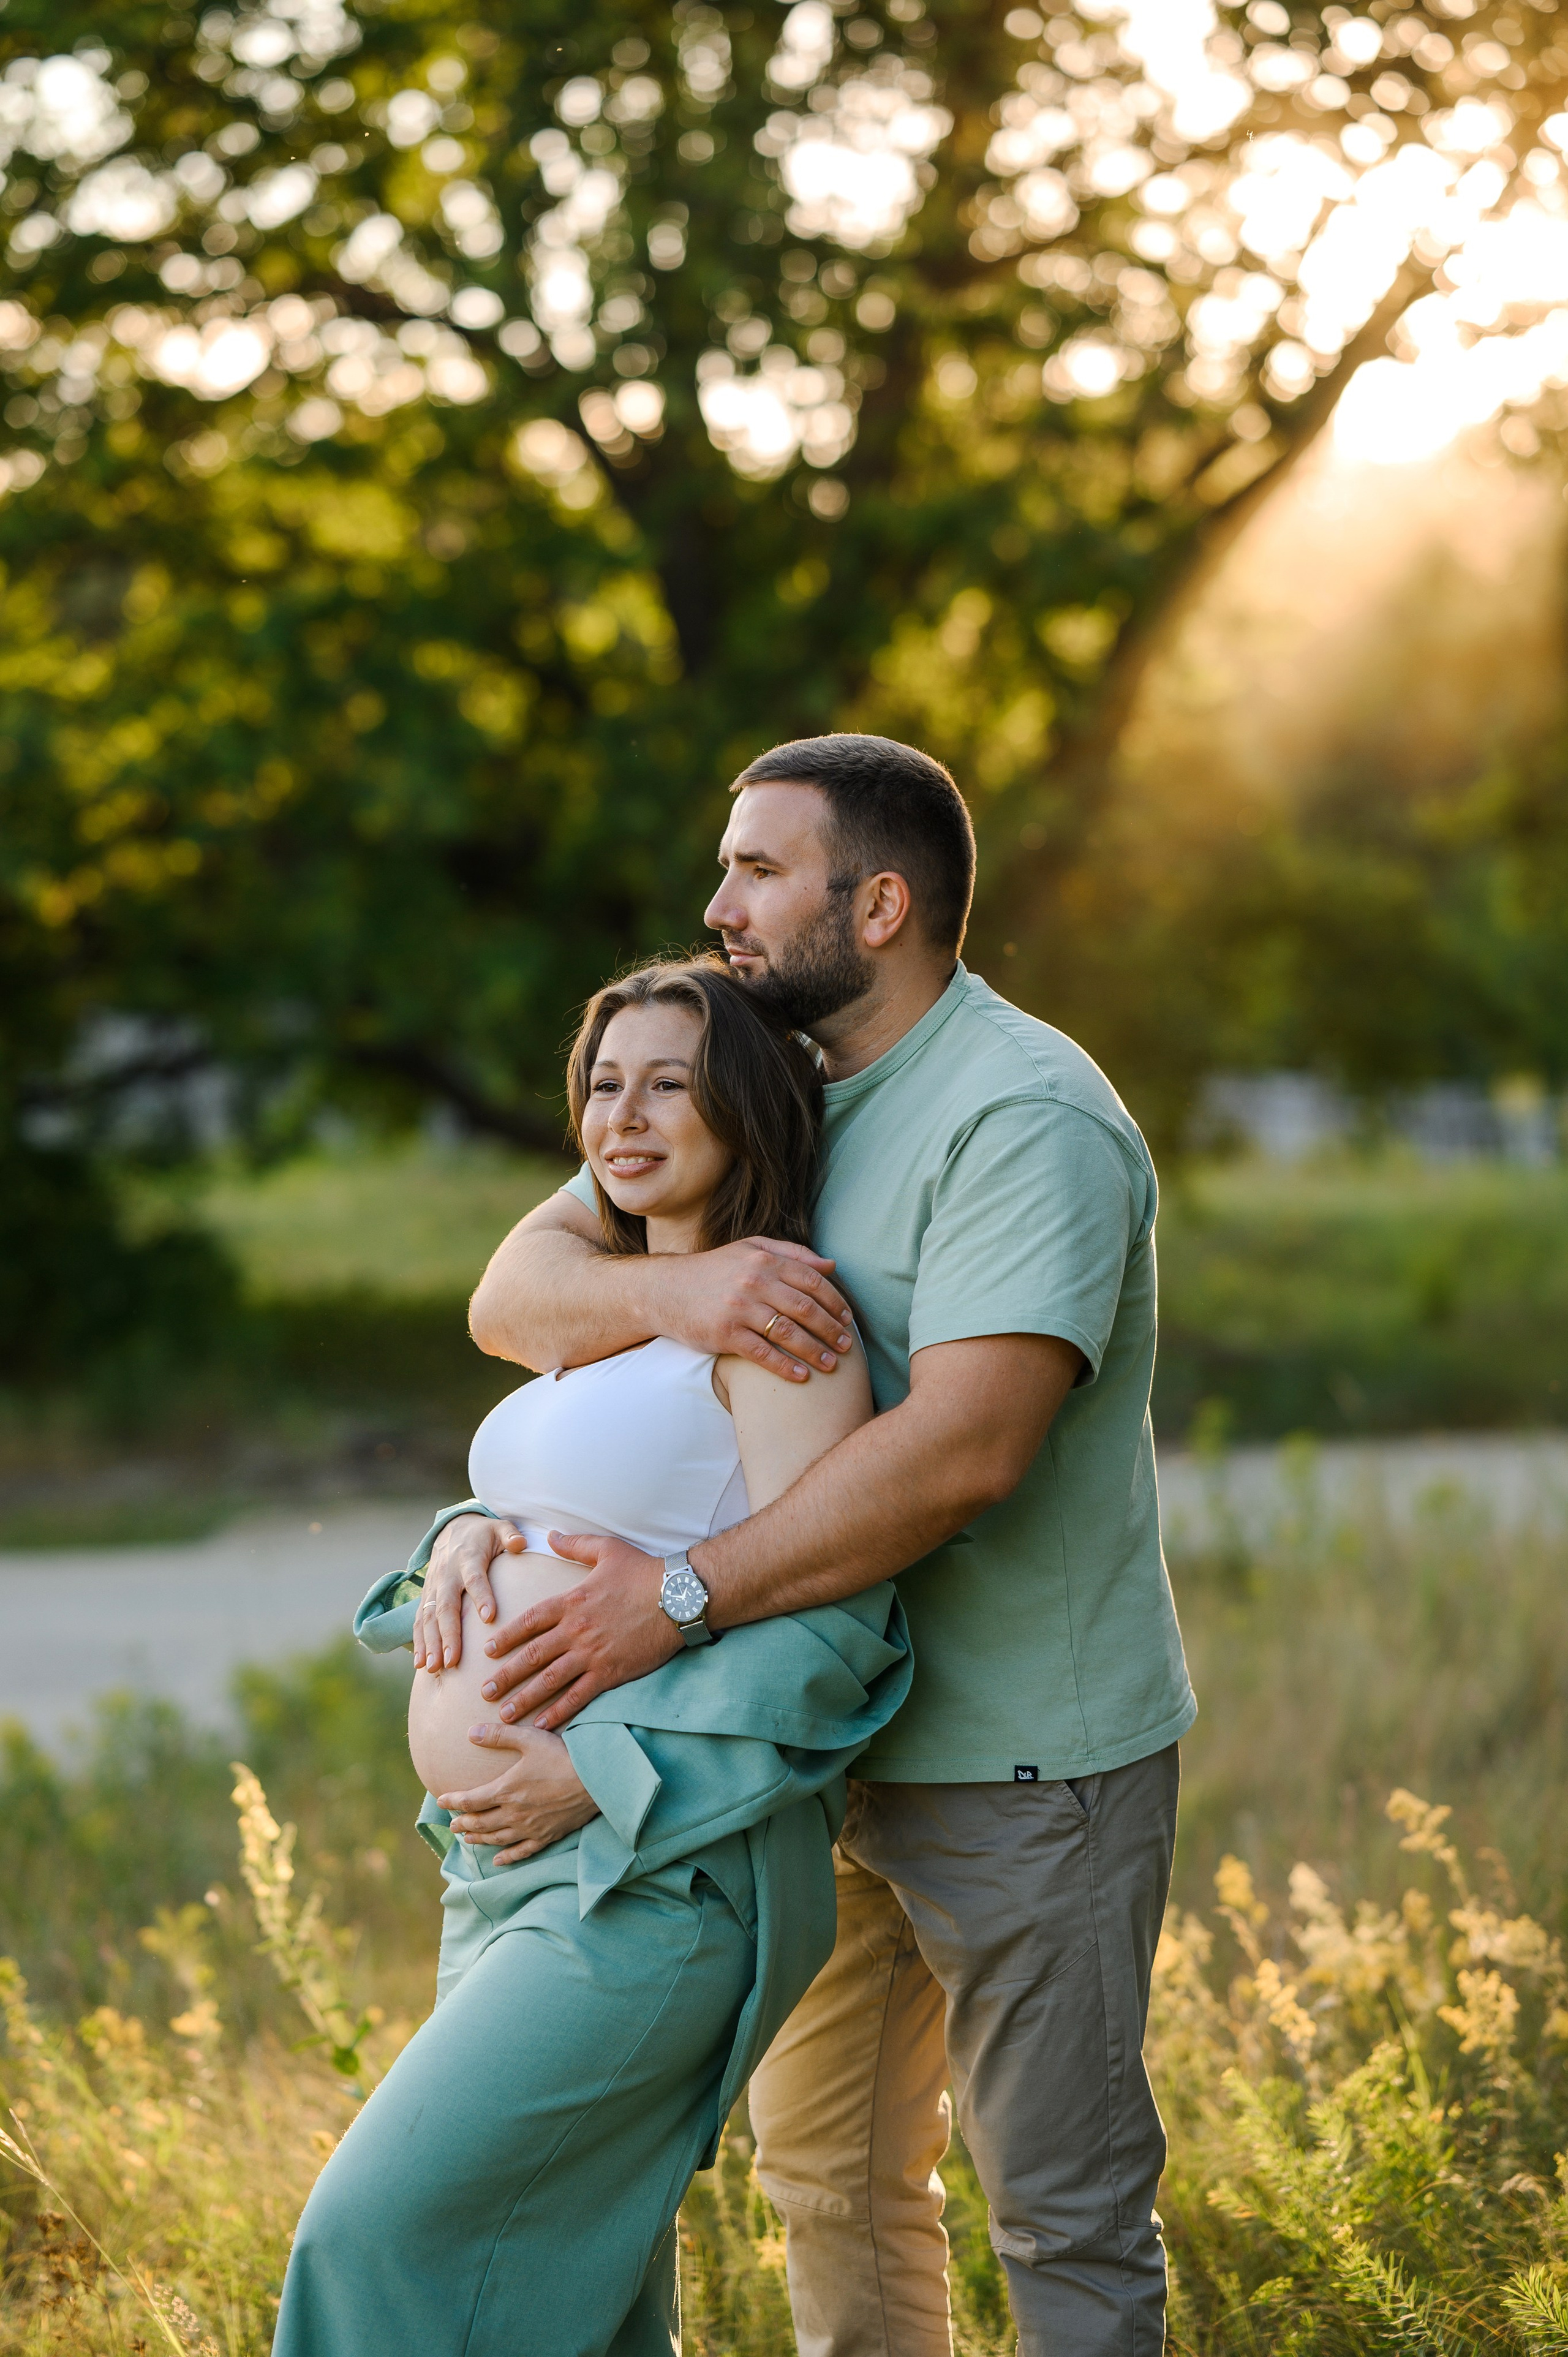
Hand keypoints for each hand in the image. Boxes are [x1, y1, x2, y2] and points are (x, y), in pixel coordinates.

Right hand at [413, 1513, 528, 1672]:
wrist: (452, 1529)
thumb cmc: (483, 1535)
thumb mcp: (499, 1528)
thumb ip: (510, 1535)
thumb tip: (521, 1543)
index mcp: (468, 1558)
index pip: (475, 1578)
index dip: (481, 1595)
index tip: (489, 1617)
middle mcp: (447, 1574)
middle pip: (446, 1606)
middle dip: (448, 1634)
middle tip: (453, 1661)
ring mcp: (433, 1587)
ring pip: (428, 1617)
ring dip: (430, 1644)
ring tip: (433, 1668)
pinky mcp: (426, 1597)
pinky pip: (419, 1621)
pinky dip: (419, 1642)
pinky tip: (421, 1664)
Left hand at [437, 1722, 599, 1866]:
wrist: (596, 1782)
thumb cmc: (562, 1756)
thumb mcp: (529, 1739)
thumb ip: (499, 1736)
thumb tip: (471, 1732)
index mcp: (506, 1791)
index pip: (471, 1800)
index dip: (453, 1802)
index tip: (441, 1801)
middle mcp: (513, 1814)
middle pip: (480, 1823)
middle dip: (463, 1823)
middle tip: (452, 1825)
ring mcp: (530, 1829)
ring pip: (496, 1839)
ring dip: (479, 1839)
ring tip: (467, 1839)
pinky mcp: (546, 1837)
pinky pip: (521, 1852)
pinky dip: (506, 1858)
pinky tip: (497, 1861)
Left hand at [479, 1533, 681, 1729]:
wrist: (679, 1597)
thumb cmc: (645, 1572)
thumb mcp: (607, 1549)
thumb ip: (575, 1545)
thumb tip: (551, 1535)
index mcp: (572, 1602)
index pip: (529, 1621)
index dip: (507, 1636)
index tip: (489, 1650)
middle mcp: (576, 1630)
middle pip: (532, 1655)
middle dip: (506, 1675)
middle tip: (484, 1691)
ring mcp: (592, 1654)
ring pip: (550, 1680)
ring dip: (524, 1698)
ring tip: (504, 1713)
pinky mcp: (611, 1672)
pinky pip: (578, 1696)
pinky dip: (558, 1711)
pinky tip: (541, 1723)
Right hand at [658, 1236, 855, 1382]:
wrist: (664, 1290)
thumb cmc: (713, 1270)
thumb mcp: (750, 1248)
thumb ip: (792, 1253)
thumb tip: (832, 1265)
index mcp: (764, 1259)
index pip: (812, 1280)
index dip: (835, 1301)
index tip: (847, 1318)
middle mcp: (754, 1281)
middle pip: (805, 1308)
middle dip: (831, 1329)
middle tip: (847, 1345)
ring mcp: (739, 1308)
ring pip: (788, 1332)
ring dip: (816, 1351)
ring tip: (833, 1364)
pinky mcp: (725, 1334)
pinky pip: (763, 1353)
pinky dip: (786, 1366)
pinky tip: (802, 1377)